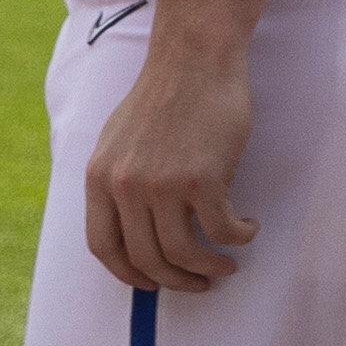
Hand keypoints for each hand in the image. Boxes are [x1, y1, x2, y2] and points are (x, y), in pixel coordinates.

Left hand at [85, 23, 257, 294]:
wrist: (193, 62)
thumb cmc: (163, 101)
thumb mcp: (118, 143)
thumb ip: (117, 184)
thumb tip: (131, 233)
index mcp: (98, 178)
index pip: (102, 246)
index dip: (127, 273)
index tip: (151, 284)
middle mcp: (123, 185)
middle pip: (145, 258)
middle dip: (176, 281)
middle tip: (201, 283)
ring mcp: (161, 183)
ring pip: (184, 253)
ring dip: (210, 268)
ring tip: (227, 264)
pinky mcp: (202, 179)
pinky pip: (221, 231)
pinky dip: (239, 238)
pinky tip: (248, 227)